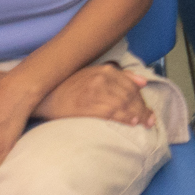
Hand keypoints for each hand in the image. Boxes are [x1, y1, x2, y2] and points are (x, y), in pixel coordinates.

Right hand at [33, 63, 157, 128]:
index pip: (132, 86)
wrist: (44, 94)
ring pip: (123, 104)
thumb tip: (143, 82)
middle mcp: (101, 78)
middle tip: (149, 121)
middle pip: (129, 96)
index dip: (142, 100)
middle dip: (142, 109)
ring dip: (136, 114)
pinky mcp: (85, 105)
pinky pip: (110, 112)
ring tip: (142, 124)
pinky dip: (123, 117)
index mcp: (106, 70)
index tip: (149, 112)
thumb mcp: (95, 74)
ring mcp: (93, 91)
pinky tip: (130, 123)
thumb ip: (120, 75)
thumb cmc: (71, 86)